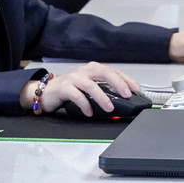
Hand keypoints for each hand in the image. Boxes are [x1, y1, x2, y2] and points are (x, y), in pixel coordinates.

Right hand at [20, 62, 140, 115]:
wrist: (47, 92)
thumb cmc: (70, 90)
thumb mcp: (89, 87)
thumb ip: (103, 90)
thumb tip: (122, 99)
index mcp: (93, 69)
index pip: (114, 72)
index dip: (126, 80)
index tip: (137, 89)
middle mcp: (85, 71)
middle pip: (105, 73)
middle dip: (118, 84)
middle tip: (127, 95)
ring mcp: (74, 78)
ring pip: (91, 85)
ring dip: (102, 97)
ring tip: (109, 107)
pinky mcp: (64, 88)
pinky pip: (76, 95)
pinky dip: (85, 104)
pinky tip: (89, 112)